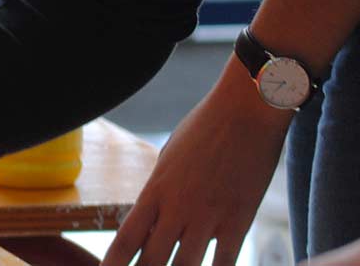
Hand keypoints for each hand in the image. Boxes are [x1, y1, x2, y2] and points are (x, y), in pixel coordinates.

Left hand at [103, 57, 292, 265]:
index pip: (126, 239)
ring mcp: (208, 216)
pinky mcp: (239, 220)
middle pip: (151, 261)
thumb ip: (161, 192)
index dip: (113, 265)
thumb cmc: (206, 127)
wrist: (246, 109)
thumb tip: (153, 222)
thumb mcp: (171, 157)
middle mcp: (177, 207)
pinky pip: (224, 263)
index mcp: (155, 190)